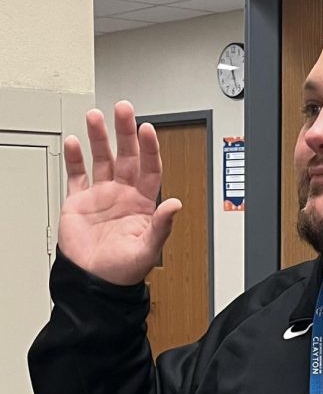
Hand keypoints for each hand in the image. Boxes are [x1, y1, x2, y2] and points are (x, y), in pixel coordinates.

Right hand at [58, 101, 181, 285]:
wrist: (94, 283)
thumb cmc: (123, 272)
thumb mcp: (148, 250)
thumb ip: (162, 226)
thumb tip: (176, 205)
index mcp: (144, 204)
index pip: (150, 169)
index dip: (150, 149)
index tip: (147, 129)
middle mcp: (124, 195)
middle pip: (126, 156)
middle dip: (125, 132)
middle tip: (124, 109)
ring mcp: (101, 196)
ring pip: (101, 159)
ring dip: (99, 138)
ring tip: (95, 117)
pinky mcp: (79, 202)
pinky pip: (77, 175)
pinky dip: (75, 158)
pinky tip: (74, 142)